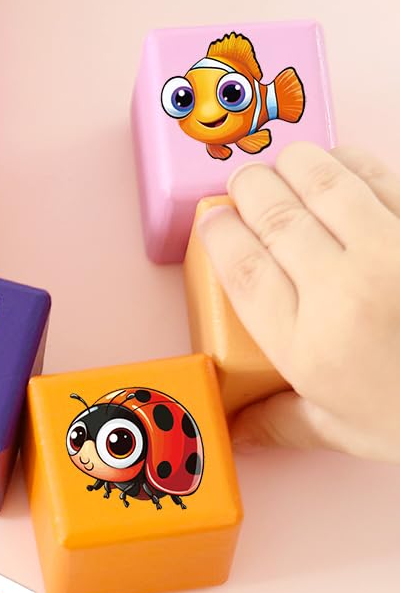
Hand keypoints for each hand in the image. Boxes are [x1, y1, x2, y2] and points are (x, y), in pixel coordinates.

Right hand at [198, 142, 399, 461]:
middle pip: (277, 220)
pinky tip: (340, 162)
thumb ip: (282, 422)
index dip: (219, 237)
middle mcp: (342, 292)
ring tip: (285, 163)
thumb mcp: (342, 430)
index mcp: (306, 346)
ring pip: (327, 187)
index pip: (244, 272)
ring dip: (298, 166)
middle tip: (241, 183)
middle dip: (250, 191)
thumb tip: (240, 428)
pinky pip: (385, 180)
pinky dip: (355, 164)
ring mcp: (390, 254)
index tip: (211, 223)